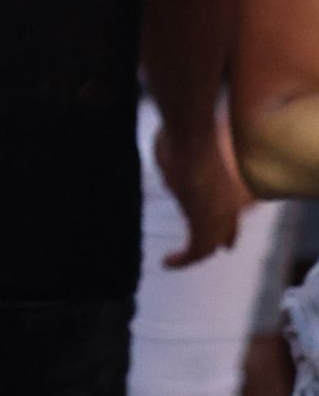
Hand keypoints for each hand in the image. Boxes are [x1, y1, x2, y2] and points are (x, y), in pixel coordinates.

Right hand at [157, 118, 252, 267]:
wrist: (190, 137)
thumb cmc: (183, 133)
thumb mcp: (180, 146)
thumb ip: (177, 156)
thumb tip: (166, 152)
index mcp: (224, 182)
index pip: (229, 209)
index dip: (225, 223)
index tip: (223, 236)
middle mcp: (226, 201)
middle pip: (225, 228)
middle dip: (216, 240)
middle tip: (205, 252)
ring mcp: (217, 213)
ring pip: (210, 242)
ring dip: (193, 254)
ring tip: (175, 260)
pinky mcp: (203, 222)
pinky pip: (196, 250)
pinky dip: (182, 260)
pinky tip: (167, 262)